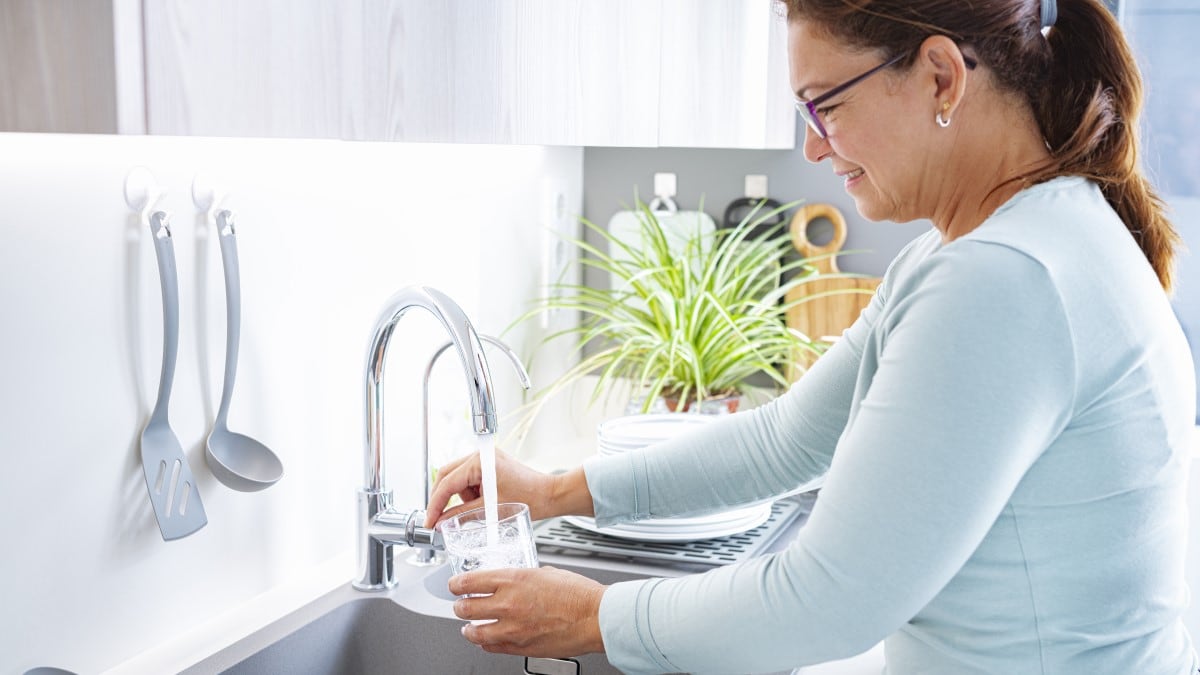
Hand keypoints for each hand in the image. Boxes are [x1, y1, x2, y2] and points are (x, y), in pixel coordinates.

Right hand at [424, 448, 579, 527]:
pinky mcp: (490, 465)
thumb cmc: (529, 498)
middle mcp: (480, 455)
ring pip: (457, 479)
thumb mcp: (490, 510)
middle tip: (439, 519)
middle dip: (442, 499)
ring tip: (479, 509)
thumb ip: (461, 515)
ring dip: (459, 497)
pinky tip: (483, 503)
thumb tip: (442, 522)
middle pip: (447, 476)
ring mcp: (485, 459)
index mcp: (480, 462)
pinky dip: (470, 494)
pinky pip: (469, 480)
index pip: (447, 483)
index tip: (430, 521)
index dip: (435, 505)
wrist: (550, 495)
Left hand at [451, 566, 605, 656]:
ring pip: (474, 632)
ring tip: (467, 626)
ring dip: (468, 628)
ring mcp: (512, 628)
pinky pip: (491, 647)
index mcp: (513, 579)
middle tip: (460, 605)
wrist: (594, 617)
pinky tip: (485, 639)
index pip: (469, 582)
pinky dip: (484, 642)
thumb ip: (522, 577)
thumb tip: (512, 582)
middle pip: (465, 607)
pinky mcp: (520, 647)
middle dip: (459, 606)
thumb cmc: (577, 594)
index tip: (454, 585)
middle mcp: (508, 603)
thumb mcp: (545, 572)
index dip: (456, 584)